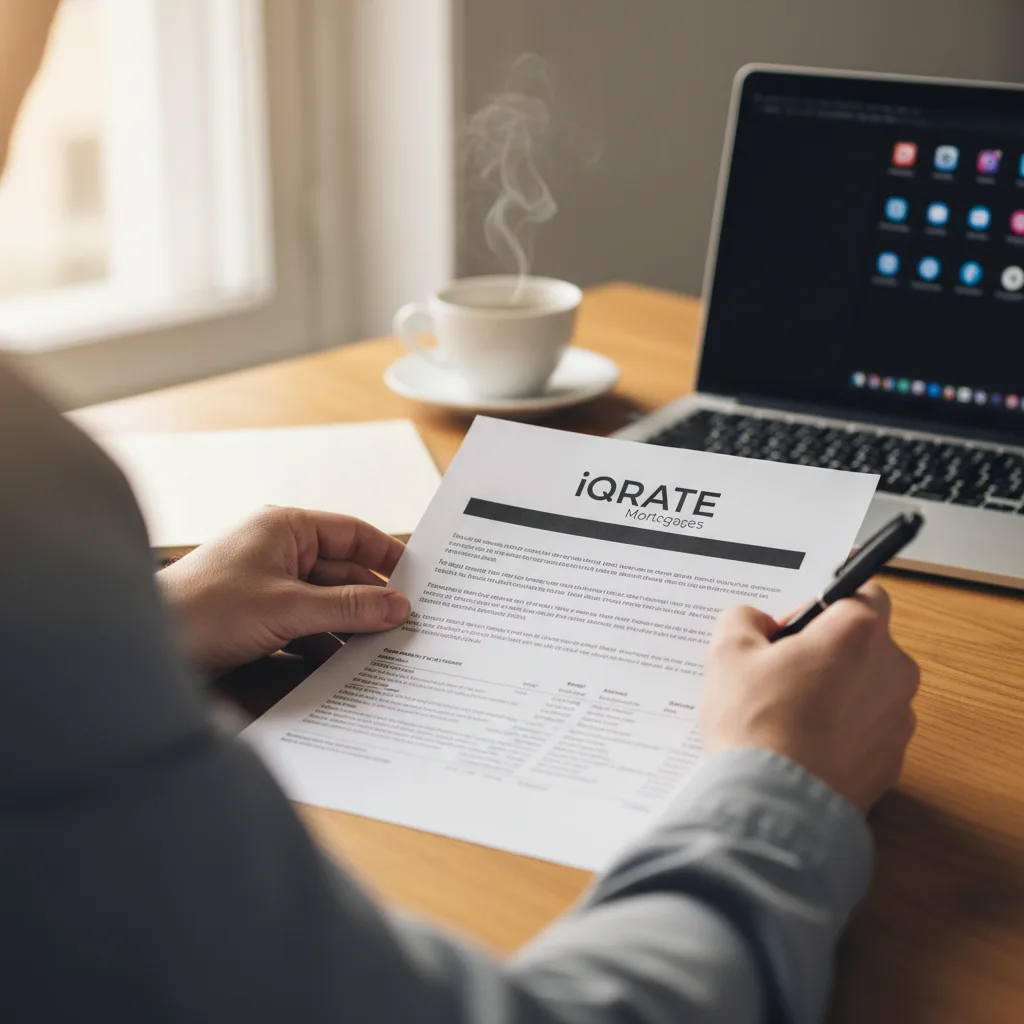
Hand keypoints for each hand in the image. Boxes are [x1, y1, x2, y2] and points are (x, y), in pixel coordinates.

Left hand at [158, 507, 410, 675]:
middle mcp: (279, 550)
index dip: (388, 556)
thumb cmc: (206, 610)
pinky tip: (350, 662)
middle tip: (409, 623)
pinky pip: (306, 623)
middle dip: (372, 597)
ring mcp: (268, 584)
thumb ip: (347, 608)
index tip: (420, 580)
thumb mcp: (287, 608)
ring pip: (326, 600)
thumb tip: (398, 607)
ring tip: (387, 647)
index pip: (353, 533)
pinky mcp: (259, 616)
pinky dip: (326, 640)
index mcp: (286, 528)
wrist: (145, 648)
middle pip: (343, 570)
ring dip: (351, 623)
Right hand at [701, 583, 918, 813]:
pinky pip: (867, 734)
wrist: (773, 805)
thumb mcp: (727, 652)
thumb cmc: (754, 723)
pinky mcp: (892, 764)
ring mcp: (898, 722)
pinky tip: (801, 748)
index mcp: (858, 634)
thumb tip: (756, 624)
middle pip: (866, 645)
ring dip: (837, 694)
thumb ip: (742, 619)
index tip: (787, 634)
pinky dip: (842, 735)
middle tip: (779, 676)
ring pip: (868, 690)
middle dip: (827, 654)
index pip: (862, 594)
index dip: (821, 608)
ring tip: (787, 718)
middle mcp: (893, 672)